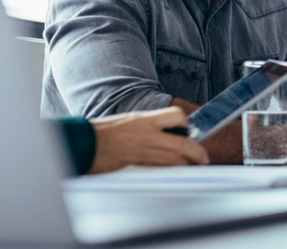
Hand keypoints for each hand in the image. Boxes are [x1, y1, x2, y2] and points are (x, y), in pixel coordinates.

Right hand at [89, 107, 209, 173]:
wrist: (84, 143)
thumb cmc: (103, 132)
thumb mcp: (130, 120)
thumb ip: (149, 126)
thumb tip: (166, 132)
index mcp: (145, 119)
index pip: (176, 115)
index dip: (186, 123)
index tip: (188, 130)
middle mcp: (147, 133)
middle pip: (181, 142)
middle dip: (196, 151)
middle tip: (203, 157)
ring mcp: (142, 149)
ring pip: (173, 158)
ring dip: (187, 163)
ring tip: (195, 165)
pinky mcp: (135, 163)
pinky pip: (159, 167)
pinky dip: (170, 169)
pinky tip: (176, 170)